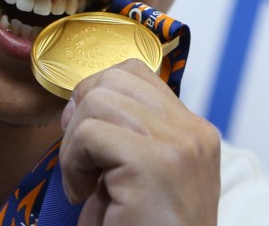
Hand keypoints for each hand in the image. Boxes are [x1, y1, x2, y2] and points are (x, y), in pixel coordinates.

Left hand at [59, 59, 220, 225]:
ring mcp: (178, 146)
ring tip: (84, 184)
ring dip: (75, 145)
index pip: (136, 73)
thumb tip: (80, 98)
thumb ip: (126, 135)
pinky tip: (83, 195)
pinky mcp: (153, 164)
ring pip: (97, 102)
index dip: (97, 92)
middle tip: (81, 161)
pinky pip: (89, 134)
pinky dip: (73, 164)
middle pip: (113, 79)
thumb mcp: (141, 179)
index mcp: (195, 133)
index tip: (85, 135)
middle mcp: (193, 133)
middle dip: (82, 115)